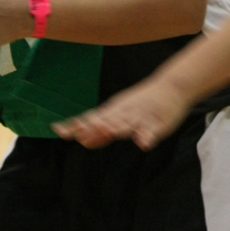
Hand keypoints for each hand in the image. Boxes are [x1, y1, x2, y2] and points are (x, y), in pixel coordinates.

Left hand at [53, 75, 194, 149]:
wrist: (171, 86)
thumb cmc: (141, 103)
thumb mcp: (120, 113)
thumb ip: (102, 129)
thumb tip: (82, 139)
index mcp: (113, 112)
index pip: (91, 119)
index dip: (76, 125)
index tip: (58, 130)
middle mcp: (123, 113)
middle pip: (105, 121)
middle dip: (93, 128)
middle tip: (79, 136)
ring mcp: (140, 117)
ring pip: (127, 124)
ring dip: (117, 128)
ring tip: (108, 132)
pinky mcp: (157, 122)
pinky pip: (152, 131)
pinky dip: (147, 136)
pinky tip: (143, 144)